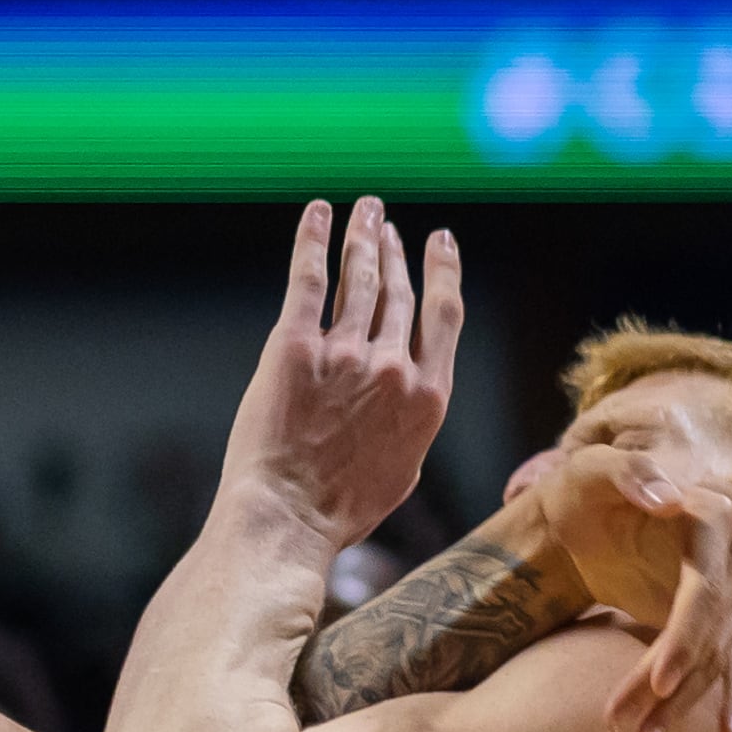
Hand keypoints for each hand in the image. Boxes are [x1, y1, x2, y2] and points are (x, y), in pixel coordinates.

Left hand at [217, 197, 463, 550]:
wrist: (287, 518)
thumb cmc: (338, 510)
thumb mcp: (401, 472)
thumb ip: (410, 426)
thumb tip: (407, 405)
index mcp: (426, 396)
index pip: (443, 315)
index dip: (443, 271)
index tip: (439, 243)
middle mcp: (392, 367)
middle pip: (398, 291)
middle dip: (393, 250)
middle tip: (384, 224)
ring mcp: (344, 354)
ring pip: (359, 279)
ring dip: (362, 238)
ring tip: (363, 213)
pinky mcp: (294, 347)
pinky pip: (309, 279)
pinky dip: (314, 240)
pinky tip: (318, 214)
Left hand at [537, 443, 731, 731]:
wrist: (583, 516)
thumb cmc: (585, 490)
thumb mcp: (593, 469)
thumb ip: (629, 474)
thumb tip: (669, 500)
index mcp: (714, 514)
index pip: (707, 586)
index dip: (687, 633)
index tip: (661, 678)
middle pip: (711, 631)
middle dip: (671, 683)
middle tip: (625, 726)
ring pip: (717, 655)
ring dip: (686, 704)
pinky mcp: (726, 617)